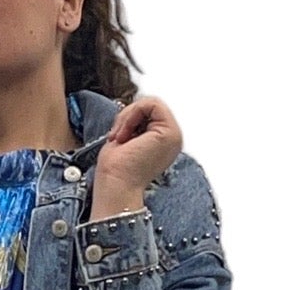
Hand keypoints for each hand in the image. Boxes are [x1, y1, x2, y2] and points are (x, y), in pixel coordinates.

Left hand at [90, 94, 182, 218]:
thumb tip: (134, 106)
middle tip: (118, 137)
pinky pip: (152, 104)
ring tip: (121, 137)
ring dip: (128, 116)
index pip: (149, 112)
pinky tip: (126, 134)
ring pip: (151, 103)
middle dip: (128, 116)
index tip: (118, 137)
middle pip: (151, 105)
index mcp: (163, 142)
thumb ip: (135, 122)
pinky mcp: (170, 132)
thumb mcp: (126, 137)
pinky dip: (132, 114)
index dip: (129, 118)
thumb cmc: (115, 170)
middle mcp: (173, 139)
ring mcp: (174, 135)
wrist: (115, 186)